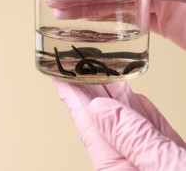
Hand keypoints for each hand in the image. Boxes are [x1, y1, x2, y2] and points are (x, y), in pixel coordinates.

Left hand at [54, 81, 185, 169]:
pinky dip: (137, 108)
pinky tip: (128, 95)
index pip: (88, 124)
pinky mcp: (167, 158)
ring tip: (97, 70)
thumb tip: (96, 108)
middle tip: (76, 63)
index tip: (57, 75)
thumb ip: (131, 139)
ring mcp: (146, 160)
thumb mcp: (167, 169)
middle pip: (101, 118)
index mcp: (117, 168)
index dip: (72, 96)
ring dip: (110, 93)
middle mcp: (126, 163)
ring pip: (125, 119)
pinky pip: (148, 129)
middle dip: (87, 88)